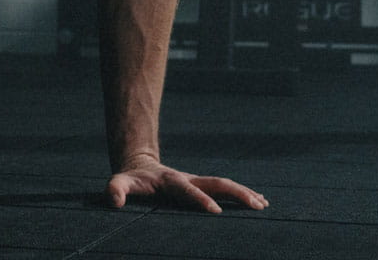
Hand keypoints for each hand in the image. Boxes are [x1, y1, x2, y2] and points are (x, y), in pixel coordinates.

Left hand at [106, 157, 268, 214]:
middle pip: (215, 182)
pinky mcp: (202, 187)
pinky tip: (261, 201)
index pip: (188, 190)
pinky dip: (243, 194)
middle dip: (235, 193)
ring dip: (244, 193)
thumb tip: (113, 200)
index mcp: (171, 180)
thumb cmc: (131, 180)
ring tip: (263, 204)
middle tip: (256, 205)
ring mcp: (197, 181)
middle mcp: (188, 179)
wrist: (140, 166)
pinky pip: (226, 189)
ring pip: (224, 185)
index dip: (200, 199)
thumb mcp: (120, 182)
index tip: (216, 211)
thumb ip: (116, 189)